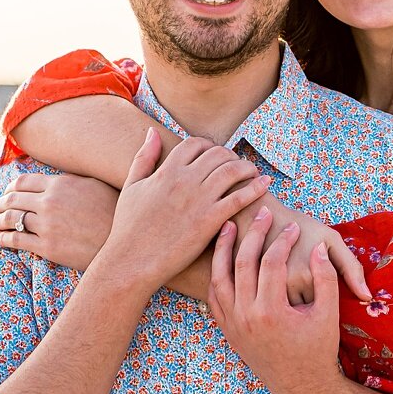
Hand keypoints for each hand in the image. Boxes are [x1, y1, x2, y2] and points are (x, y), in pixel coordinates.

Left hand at [0, 173, 117, 271]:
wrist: (123, 241)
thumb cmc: (114, 211)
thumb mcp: (96, 184)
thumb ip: (73, 179)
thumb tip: (59, 174)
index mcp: (61, 184)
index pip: (23, 181)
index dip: (10, 188)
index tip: (6, 193)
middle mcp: (50, 202)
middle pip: (12, 199)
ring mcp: (47, 225)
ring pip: (11, 219)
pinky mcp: (48, 246)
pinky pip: (17, 240)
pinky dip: (3, 239)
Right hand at [98, 131, 269, 293]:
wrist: (132, 262)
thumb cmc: (129, 228)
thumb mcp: (132, 187)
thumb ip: (143, 157)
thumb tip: (152, 132)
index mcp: (166, 171)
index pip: (195, 144)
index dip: (209, 146)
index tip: (216, 155)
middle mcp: (184, 180)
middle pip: (218, 154)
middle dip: (231, 155)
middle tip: (237, 164)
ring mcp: (198, 200)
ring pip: (232, 171)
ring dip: (247, 167)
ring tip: (253, 172)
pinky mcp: (210, 221)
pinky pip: (239, 198)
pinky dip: (255, 188)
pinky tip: (264, 185)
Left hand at [207, 208, 342, 393]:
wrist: (300, 387)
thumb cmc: (318, 350)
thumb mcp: (328, 314)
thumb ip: (326, 278)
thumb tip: (318, 249)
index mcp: (272, 311)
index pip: (272, 262)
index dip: (283, 240)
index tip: (293, 226)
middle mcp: (247, 316)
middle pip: (243, 262)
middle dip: (254, 233)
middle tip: (264, 214)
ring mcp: (233, 324)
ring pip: (220, 277)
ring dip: (223, 249)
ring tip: (229, 226)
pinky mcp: (227, 330)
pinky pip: (214, 296)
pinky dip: (216, 274)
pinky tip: (223, 258)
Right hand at [235, 200, 372, 305]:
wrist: (261, 217)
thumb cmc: (302, 228)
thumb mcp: (331, 239)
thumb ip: (352, 268)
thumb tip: (367, 296)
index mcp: (311, 275)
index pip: (327, 308)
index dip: (327, 308)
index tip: (326, 305)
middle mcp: (290, 285)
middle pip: (306, 316)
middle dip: (310, 316)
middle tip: (311, 311)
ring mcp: (268, 289)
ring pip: (286, 318)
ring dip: (292, 318)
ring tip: (294, 317)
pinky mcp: (254, 292)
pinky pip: (270, 312)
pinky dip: (276, 313)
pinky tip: (278, 309)